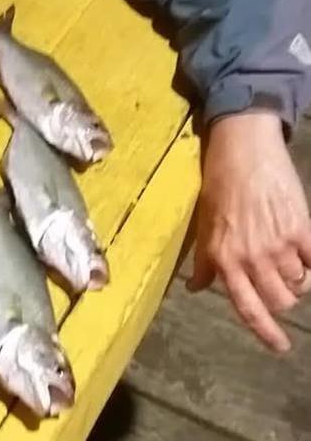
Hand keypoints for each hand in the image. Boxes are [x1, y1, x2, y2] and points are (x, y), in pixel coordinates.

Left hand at [187, 111, 310, 351]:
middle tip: (279, 284)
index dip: (266, 332)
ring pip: (300, 285)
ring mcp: (279, 244)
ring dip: (297, 280)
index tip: (280, 346)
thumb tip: (195, 288)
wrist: (243, 148)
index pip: (247, 307)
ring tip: (289, 261)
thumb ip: (205, 261)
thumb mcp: (204, 223)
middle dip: (282, 299)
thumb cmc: (219, 184)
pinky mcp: (301, 229)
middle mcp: (252, 257)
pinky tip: (305, 252)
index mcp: (225, 258)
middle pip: (280, 300)